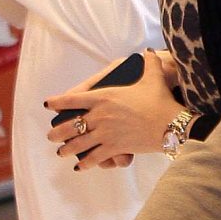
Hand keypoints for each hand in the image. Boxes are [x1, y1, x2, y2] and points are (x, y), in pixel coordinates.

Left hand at [46, 51, 183, 172]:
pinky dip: (86, 163)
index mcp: (104, 97)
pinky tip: (79, 167)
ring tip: (61, 153)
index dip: (58, 102)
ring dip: (67, 149)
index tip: (48, 105)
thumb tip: (148, 52)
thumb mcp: (153, 76)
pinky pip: (95, 157)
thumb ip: (148, 62)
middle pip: (70, 125)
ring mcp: (106, 134)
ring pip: (78, 144)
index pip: (73, 99)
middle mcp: (100, 116)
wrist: (172, 123)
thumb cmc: (161, 99)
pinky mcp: (115, 148)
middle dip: (57, 132)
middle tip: (51, 136)